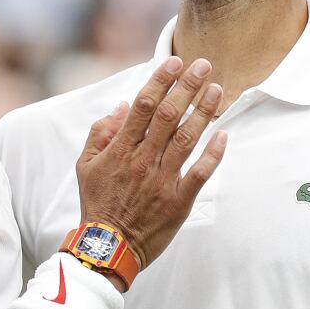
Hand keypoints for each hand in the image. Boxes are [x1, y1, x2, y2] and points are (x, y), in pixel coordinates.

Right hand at [74, 56, 225, 270]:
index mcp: (120, 149)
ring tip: (217, 89)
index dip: (160, 81)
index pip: (143, 106)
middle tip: (203, 65)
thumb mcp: (85, 165)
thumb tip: (122, 106)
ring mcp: (162, 180)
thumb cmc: (97, 203)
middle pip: (169, 116)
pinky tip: (224, 135)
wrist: (107, 247)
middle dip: (187, 86)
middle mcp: (142, 160)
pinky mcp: (178, 201)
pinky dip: (213, 155)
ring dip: (203, 111)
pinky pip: (199, 173)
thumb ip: (101, 133)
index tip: (174, 61)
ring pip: (187, 139)